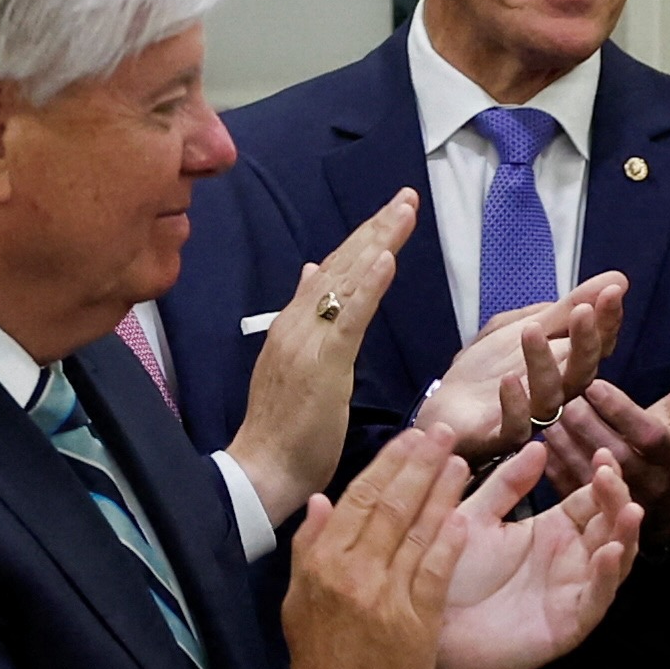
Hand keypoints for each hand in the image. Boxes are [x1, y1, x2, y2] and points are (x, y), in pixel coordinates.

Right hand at [226, 190, 420, 509]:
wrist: (261, 471)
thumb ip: (306, 319)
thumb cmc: (284, 430)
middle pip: (341, 265)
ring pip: (346, 281)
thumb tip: (313, 274)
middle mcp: (295, 324)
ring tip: (403, 212)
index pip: (331, 271)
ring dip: (377, 242)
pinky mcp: (322, 364)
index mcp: (292, 325)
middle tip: (407, 197)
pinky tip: (386, 258)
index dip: (362, 239)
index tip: (391, 214)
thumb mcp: (296, 365)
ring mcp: (306, 341)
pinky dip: (368, 285)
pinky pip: (349, 317)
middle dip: (376, 229)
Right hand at [270, 427, 478, 668]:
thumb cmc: (319, 660)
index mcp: (322, 563)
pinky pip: (435, 570)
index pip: (359, 498)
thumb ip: (309, 547)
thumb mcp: (298, 600)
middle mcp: (353, 572)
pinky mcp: (415, 621)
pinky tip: (464, 514)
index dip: (388, 464)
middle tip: (444, 433)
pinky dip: (449, 540)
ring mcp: (385, 595)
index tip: (409, 438)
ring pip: (417, 530)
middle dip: (420, 464)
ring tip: (459, 460)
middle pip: (391, 505)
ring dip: (441, 491)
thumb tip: (321, 499)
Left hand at [412, 274, 623, 464]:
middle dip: (586, 342)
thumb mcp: (526, 327)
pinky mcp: (499, 438)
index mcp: (564, 367)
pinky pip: (515, 428)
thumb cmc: (488, 369)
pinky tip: (509, 380)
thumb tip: (618, 278)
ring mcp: (529, 418)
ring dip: (543, 364)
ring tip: (530, 330)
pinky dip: (515, 404)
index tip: (612, 291)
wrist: (444, 406)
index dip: (607, 321)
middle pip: (581, 374)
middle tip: (583, 310)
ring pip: (549, 398)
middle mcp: (555, 395)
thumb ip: (566, 309)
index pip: (597, 346)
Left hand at [429, 442, 643, 668]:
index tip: (603, 453)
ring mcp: (573, 592)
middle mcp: (570, 559)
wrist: (427, 628)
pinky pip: (596, 600)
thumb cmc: (450, 574)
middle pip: (610, 524)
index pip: (592, 499)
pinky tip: (608, 552)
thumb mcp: (476, 518)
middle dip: (617, 498)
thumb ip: (506, 484)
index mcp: (552, 530)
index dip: (603, 478)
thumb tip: (538, 446)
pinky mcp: (568, 625)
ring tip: (629, 509)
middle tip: (609, 473)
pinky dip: (606, 577)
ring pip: (615, 560)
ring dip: (625, 534)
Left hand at [542, 354, 669, 532]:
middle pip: (615, 454)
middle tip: (562, 397)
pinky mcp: (598, 514)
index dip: (621, 410)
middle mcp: (651, 484)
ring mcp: (624, 502)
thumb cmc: (669, 443)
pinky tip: (541, 444)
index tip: (594, 384)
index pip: (647, 435)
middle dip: (586, 423)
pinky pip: (573, 492)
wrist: (664, 496)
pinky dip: (555, 467)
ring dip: (566, 443)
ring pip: (590, 474)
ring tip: (549, 416)